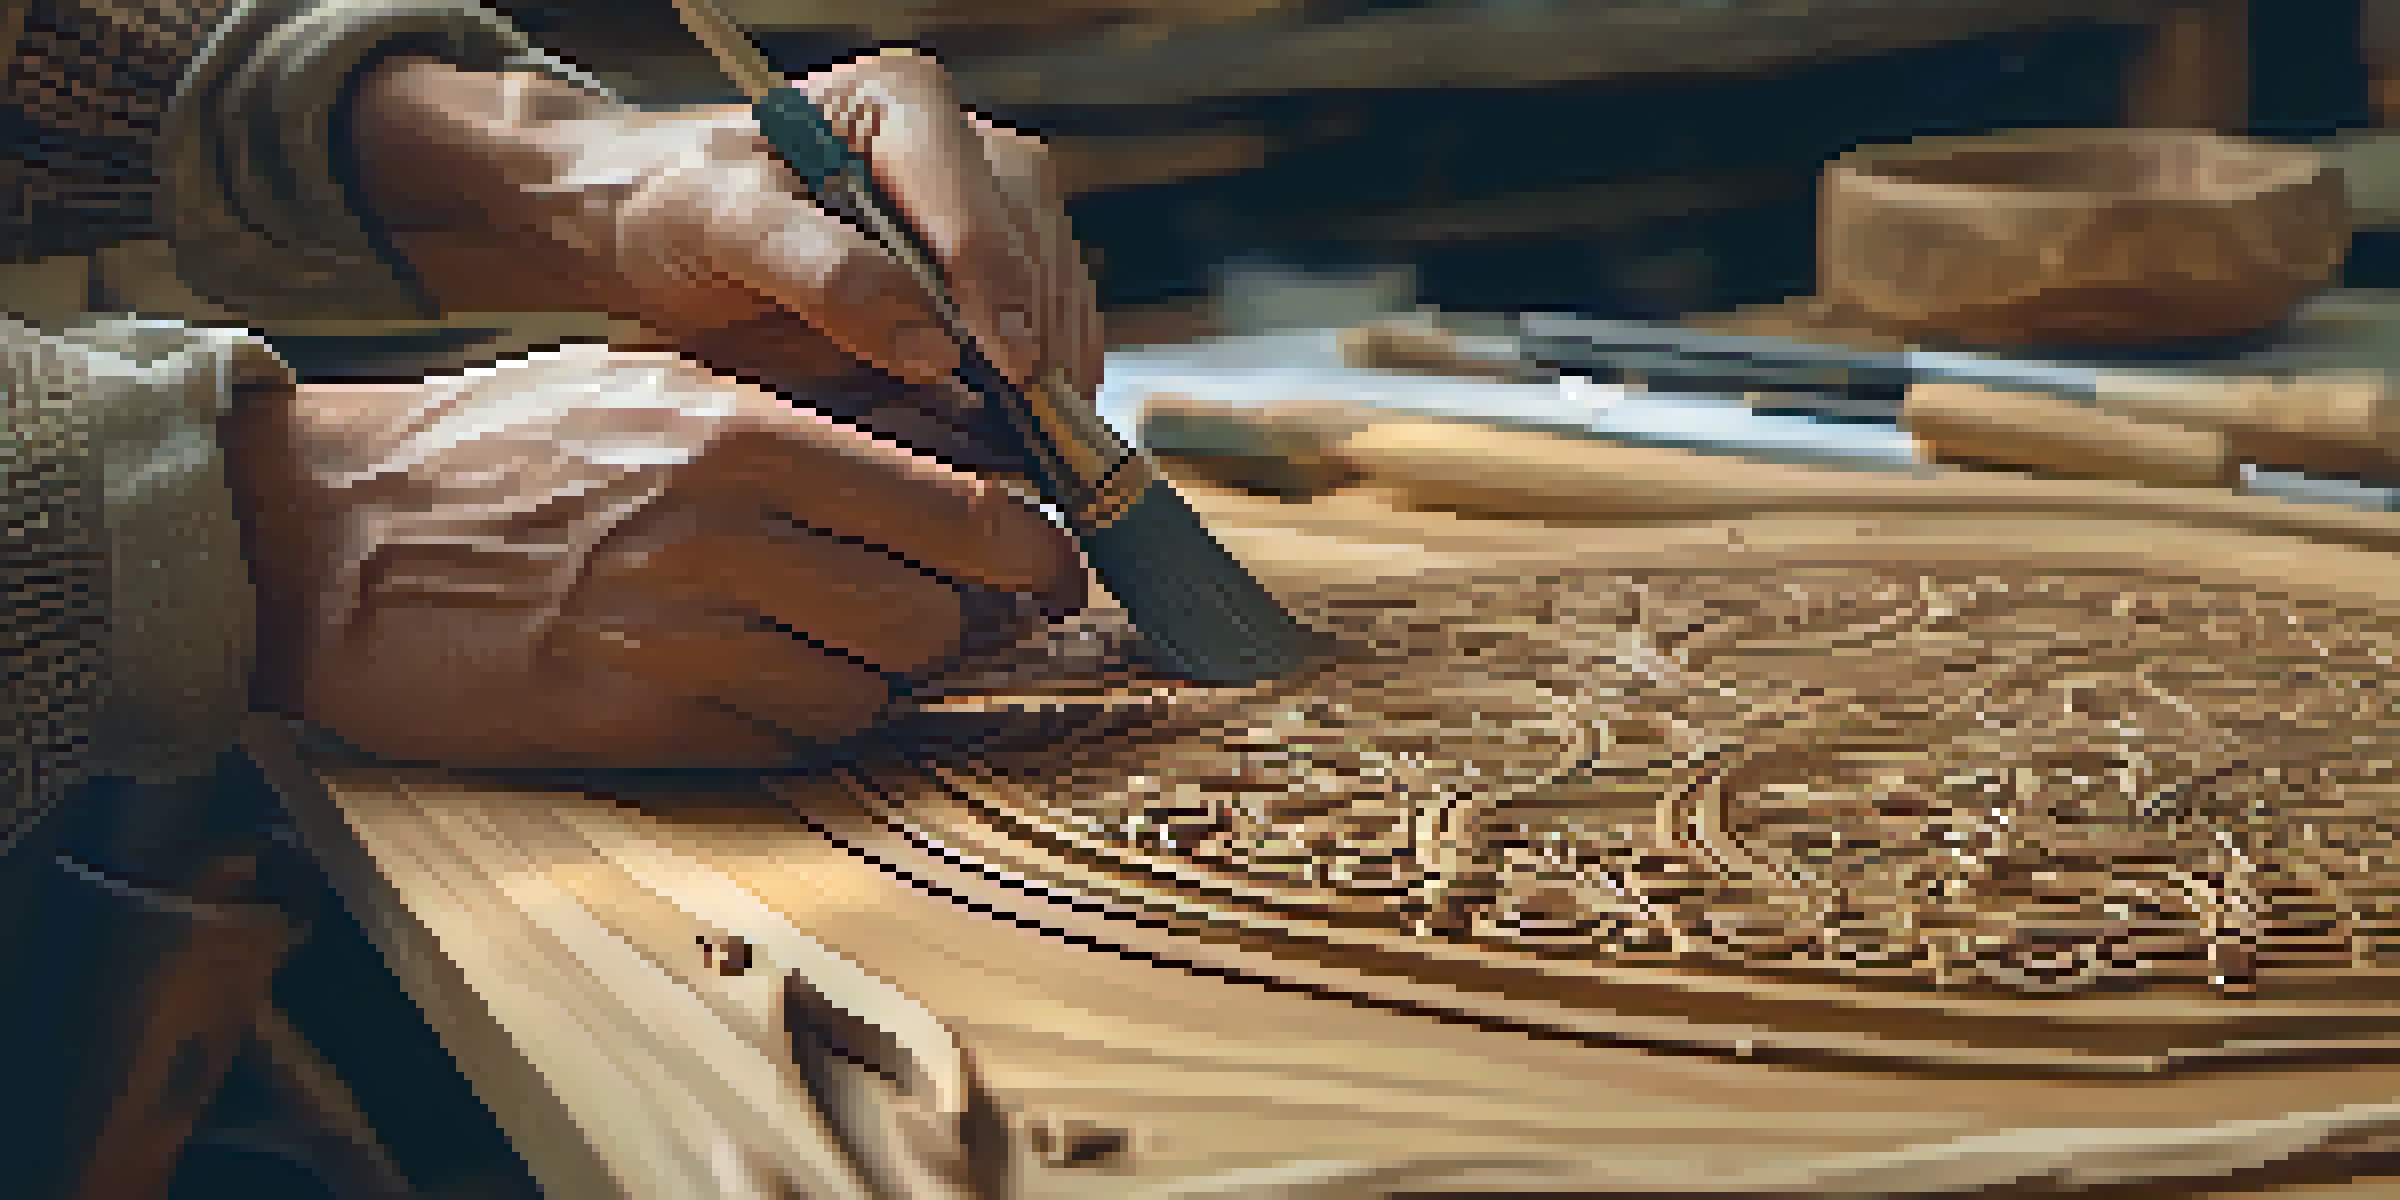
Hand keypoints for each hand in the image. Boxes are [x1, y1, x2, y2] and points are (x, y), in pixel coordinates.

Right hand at [223, 346, 1084, 767]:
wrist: (337, 540)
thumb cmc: (507, 450)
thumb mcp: (657, 387)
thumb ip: (802, 424)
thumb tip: (950, 463)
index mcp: (740, 437)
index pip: (951, 509)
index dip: (1030, 551)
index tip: (1058, 568)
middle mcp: (723, 541)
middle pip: (930, 620)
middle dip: (947, 625)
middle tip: (927, 610)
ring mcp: (678, 645)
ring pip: (867, 695)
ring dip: (869, 678)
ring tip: (815, 639)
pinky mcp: (635, 729)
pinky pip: (784, 746)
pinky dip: (795, 723)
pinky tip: (749, 680)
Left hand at [351, 48, 1101, 469]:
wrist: (653, 231)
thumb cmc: (679, 212)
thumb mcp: (725, 229)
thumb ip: (824, 273)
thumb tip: (931, 344)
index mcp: (898, 102)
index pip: (972, 191)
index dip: (995, 281)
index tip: (1007, 364)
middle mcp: (953, 144)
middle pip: (1031, 231)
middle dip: (1038, 326)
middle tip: (1036, 416)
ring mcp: (976, 203)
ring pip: (1052, 272)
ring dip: (1054, 355)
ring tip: (1042, 432)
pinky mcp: (981, 263)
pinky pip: (1041, 310)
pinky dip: (1044, 367)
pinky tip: (1031, 420)